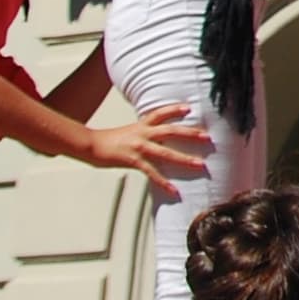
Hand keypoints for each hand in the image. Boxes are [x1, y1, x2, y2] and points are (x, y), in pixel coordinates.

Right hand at [87, 103, 214, 192]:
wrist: (90, 145)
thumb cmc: (108, 141)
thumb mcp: (128, 132)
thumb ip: (143, 133)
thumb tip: (156, 138)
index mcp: (141, 125)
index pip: (160, 113)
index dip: (175, 109)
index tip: (190, 108)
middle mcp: (143, 133)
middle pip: (171, 130)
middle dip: (191, 134)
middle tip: (208, 137)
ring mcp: (139, 147)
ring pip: (167, 153)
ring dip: (185, 159)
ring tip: (201, 164)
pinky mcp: (133, 160)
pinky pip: (152, 172)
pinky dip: (164, 183)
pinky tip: (174, 191)